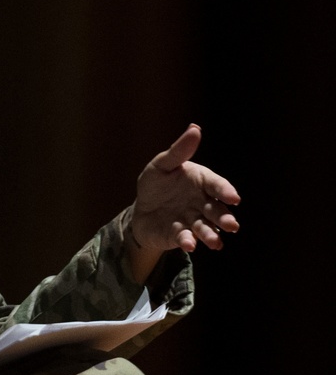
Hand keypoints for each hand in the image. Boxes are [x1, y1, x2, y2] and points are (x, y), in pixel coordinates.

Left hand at [127, 124, 239, 278]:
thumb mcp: (162, 164)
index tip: (233, 198)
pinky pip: (185, 238)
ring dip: (211, 235)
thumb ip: (179, 150)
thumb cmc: (156, 183)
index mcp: (202, 182)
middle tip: (231, 226)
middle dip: (224, 218)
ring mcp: (192, 220)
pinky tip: (190, 245)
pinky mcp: (180, 235)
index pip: (217, 185)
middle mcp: (202, 203)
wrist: (141, 209)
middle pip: (216, 210)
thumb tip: (195, 128)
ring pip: (205, 228)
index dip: (226, 191)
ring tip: (216, 243)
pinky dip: (188, 241)